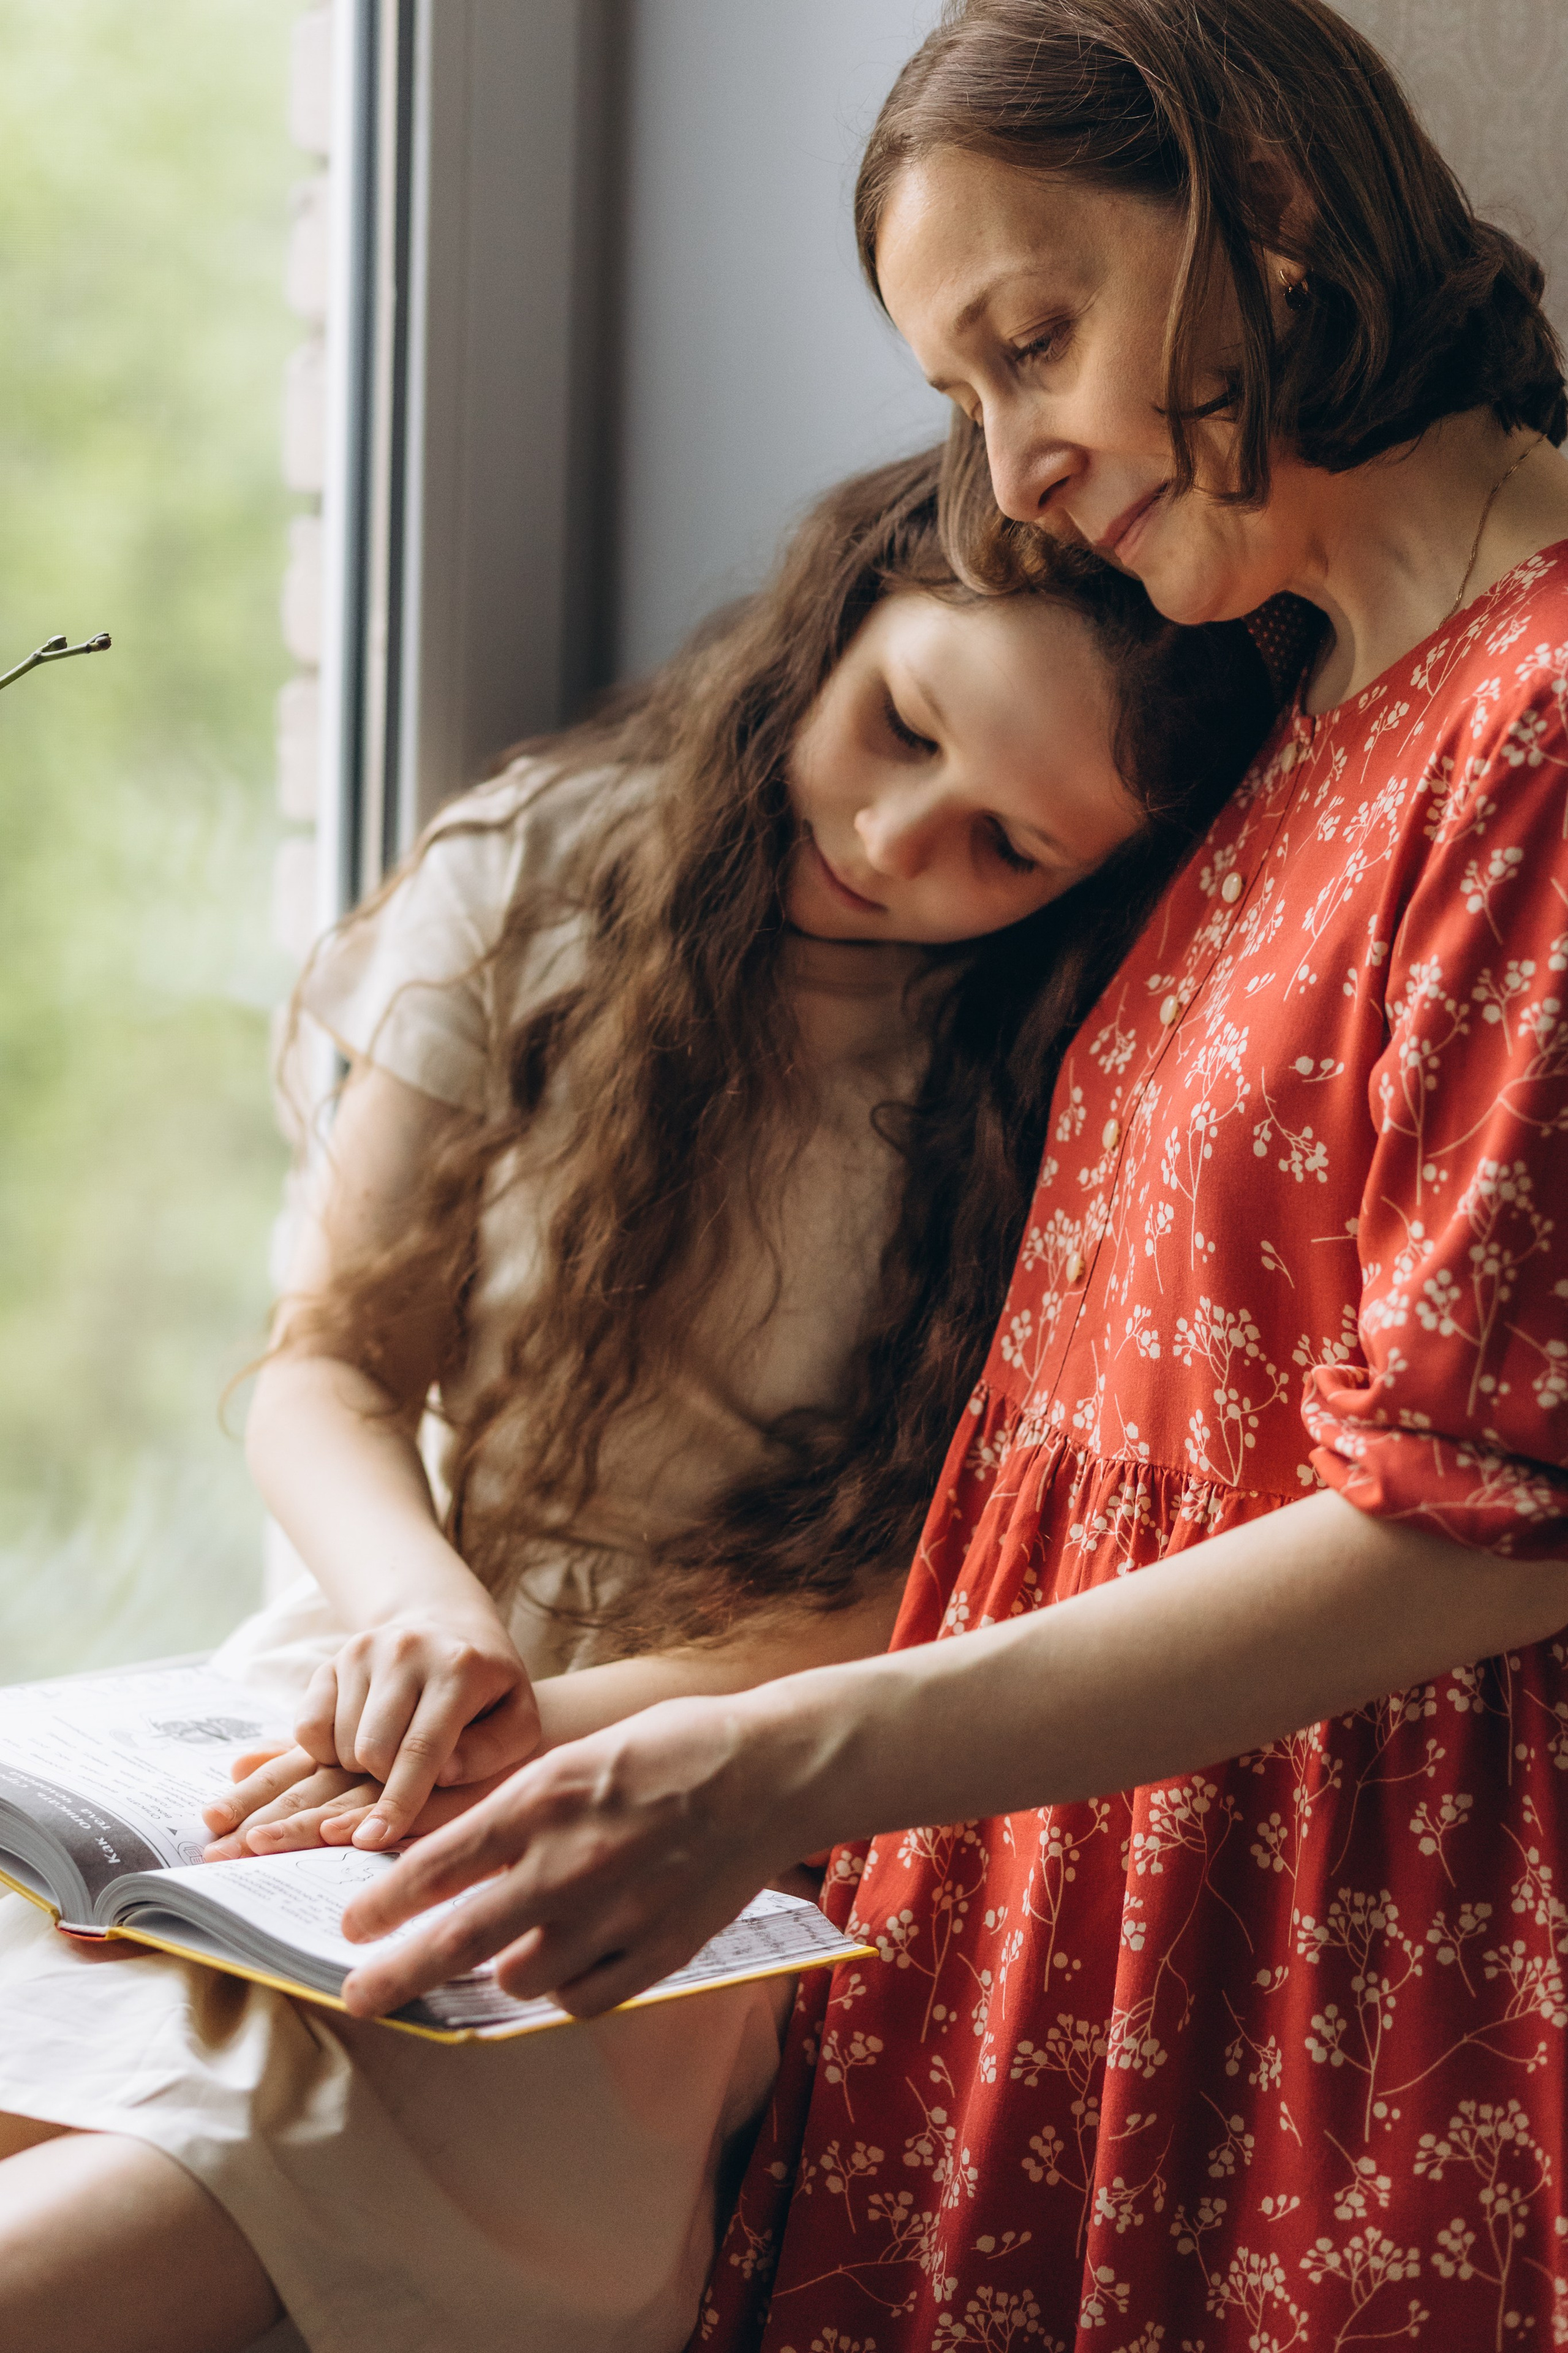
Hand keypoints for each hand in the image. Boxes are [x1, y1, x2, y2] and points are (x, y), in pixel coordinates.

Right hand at [214, 1606, 538, 1853]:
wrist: (450, 1630)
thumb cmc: (488, 1690)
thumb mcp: (516, 1720)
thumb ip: (491, 1751)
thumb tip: (442, 1775)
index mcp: (459, 1667)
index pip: (422, 1747)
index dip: (399, 1802)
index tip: (376, 1841)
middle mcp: (405, 1650)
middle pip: (372, 1752)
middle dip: (385, 1784)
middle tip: (410, 1775)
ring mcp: (362, 1651)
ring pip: (339, 1745)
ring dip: (359, 1768)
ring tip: (392, 1750)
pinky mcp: (330, 1661)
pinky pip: (307, 1728)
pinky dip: (326, 1750)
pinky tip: (359, 1738)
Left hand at [337, 1691, 811, 2020]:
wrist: (768, 1771)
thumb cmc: (668, 1751)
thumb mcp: (575, 1758)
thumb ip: (515, 1815)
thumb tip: (445, 1867)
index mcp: (543, 1800)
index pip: (438, 1866)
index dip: (384, 1903)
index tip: (351, 1928)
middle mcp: (570, 1862)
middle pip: (459, 1941)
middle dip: (395, 1977)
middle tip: (357, 1998)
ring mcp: (616, 1913)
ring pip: (520, 1979)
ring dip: (499, 1972)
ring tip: (507, 1952)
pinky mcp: (660, 1951)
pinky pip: (584, 2000)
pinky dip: (564, 1990)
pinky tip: (567, 1964)